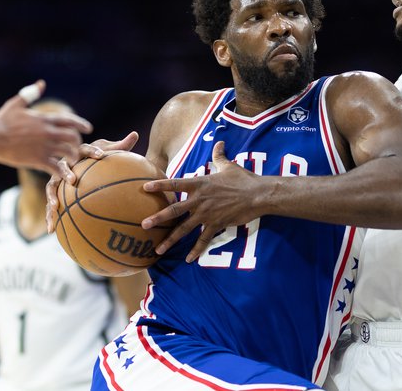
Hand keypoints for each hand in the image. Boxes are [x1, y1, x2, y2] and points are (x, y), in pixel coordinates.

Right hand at [0, 80, 92, 173]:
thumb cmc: (1, 120)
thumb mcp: (16, 104)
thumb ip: (31, 94)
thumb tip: (41, 83)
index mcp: (44, 119)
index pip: (69, 120)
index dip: (81, 124)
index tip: (89, 129)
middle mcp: (48, 132)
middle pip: (73, 137)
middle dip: (78, 142)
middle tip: (77, 147)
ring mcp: (44, 146)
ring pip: (68, 152)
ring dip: (73, 157)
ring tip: (73, 161)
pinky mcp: (38, 159)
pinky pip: (57, 167)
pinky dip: (64, 173)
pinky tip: (67, 177)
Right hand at [46, 131, 139, 233]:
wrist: (80, 161)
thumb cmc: (97, 155)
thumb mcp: (109, 150)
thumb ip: (121, 145)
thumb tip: (135, 133)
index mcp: (78, 152)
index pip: (85, 149)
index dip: (93, 151)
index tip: (101, 155)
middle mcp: (64, 164)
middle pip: (62, 167)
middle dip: (66, 173)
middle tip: (73, 181)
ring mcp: (56, 178)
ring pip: (51, 187)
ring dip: (51, 197)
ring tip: (54, 208)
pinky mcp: (54, 191)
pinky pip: (51, 204)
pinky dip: (50, 216)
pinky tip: (52, 230)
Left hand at [142, 141, 262, 261]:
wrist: (257, 194)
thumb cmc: (243, 179)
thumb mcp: (229, 165)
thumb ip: (219, 156)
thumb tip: (219, 142)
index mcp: (200, 183)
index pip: (175, 184)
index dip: (160, 185)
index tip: (144, 188)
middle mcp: (200, 199)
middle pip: (174, 210)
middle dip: (158, 218)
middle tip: (143, 225)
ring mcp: (207, 214)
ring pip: (184, 229)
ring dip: (170, 239)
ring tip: (158, 249)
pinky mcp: (217, 225)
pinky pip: (203, 239)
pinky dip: (196, 250)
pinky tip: (188, 259)